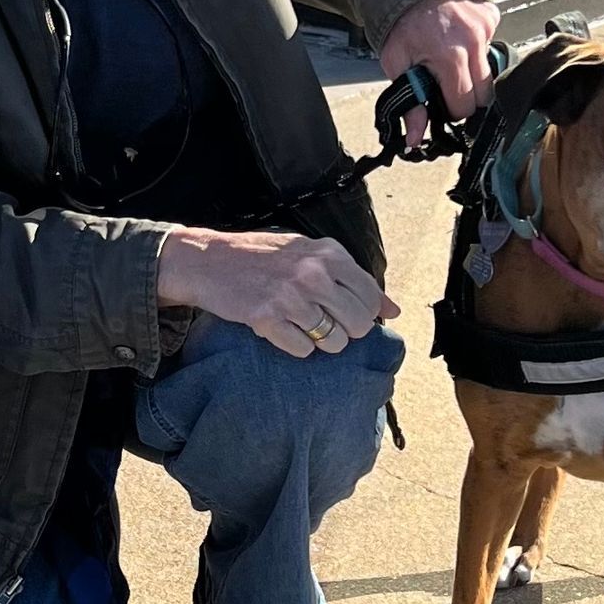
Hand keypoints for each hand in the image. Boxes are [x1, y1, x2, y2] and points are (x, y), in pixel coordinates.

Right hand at [157, 227, 398, 359]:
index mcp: (329, 254)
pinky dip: (295, 345)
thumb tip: (394, 310)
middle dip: (345, 331)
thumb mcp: (310, 253)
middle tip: (321, 320)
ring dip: (320, 340)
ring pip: (334, 342)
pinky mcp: (268, 319)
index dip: (361, 311)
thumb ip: (353, 279)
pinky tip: (281, 328)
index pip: (370, 297)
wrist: (209, 260)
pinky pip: (303, 350)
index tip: (343, 310)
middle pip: (358, 325)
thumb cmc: (262, 256)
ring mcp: (291, 297)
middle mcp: (314, 274)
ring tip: (300, 324)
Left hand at [379, 0, 500, 146]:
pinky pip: (490, 43)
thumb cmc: (400, 22)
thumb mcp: (395, 63)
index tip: (442, 104)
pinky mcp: (490, 14)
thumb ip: (410, 103)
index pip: (466, 105)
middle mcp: (474, 41)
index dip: (453, 110)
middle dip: (467, 95)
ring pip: (490, 69)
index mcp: (450, 57)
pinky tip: (458, 38)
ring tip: (450, 60)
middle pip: (486, 92)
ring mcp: (486, 26)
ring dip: (472, 70)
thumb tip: (415, 138)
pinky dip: (476, 46)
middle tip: (448, 86)